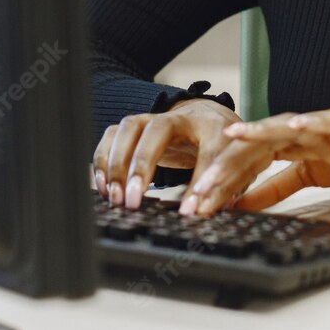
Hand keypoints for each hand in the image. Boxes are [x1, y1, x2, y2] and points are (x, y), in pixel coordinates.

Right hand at [94, 98, 244, 210]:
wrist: (206, 119)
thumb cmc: (218, 143)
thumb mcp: (227, 164)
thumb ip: (214, 188)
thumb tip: (196, 214)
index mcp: (205, 123)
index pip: (202, 146)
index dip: (194, 176)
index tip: (185, 209)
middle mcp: (174, 115)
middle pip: (153, 130)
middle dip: (140, 166)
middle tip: (132, 201)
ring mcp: (150, 119)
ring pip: (126, 130)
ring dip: (115, 164)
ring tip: (114, 197)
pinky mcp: (134, 129)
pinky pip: (111, 137)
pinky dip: (102, 159)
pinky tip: (103, 186)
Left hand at [186, 99, 329, 214]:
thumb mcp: (305, 176)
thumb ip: (273, 188)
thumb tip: (241, 204)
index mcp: (282, 144)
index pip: (242, 163)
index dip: (219, 182)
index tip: (195, 205)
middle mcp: (293, 130)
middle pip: (252, 146)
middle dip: (225, 167)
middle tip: (199, 189)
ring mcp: (315, 124)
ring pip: (280, 126)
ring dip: (256, 132)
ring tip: (231, 136)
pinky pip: (324, 120)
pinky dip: (310, 120)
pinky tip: (295, 123)